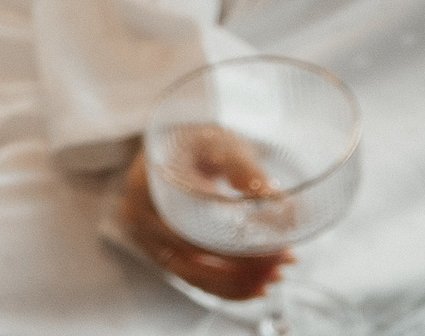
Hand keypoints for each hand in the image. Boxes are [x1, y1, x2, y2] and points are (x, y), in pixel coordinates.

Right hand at [112, 137, 289, 303]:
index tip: (276, 246)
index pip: (193, 229)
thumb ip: (245, 169)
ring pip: (194, 275)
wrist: (179, 142)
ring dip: (239, 283)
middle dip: (244, 268)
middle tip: (283, 263)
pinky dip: (226, 286)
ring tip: (276, 276)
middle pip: (193, 257)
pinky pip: (193, 277)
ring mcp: (148, 237)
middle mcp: (141, 215)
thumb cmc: (199, 138)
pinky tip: (257, 285)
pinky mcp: (161, 251)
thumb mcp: (221, 142)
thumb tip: (276, 201)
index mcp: (149, 183)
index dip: (235, 247)